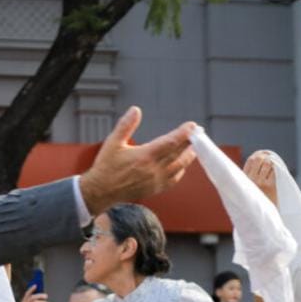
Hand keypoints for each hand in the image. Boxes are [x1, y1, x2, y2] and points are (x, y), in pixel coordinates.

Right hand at [80, 106, 196, 214]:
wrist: (101, 191)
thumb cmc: (106, 166)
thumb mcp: (113, 142)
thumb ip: (126, 125)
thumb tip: (136, 110)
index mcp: (145, 156)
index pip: (171, 142)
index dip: (184, 133)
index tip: (192, 126)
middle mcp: (154, 169)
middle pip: (179, 153)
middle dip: (190, 142)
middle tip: (198, 132)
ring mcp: (156, 180)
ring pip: (179, 167)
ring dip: (188, 156)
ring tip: (194, 147)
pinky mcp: (155, 189)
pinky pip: (174, 179)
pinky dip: (180, 170)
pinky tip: (182, 165)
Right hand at [243, 151, 277, 204]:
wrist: (262, 217)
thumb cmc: (256, 202)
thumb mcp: (249, 189)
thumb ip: (251, 176)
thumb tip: (260, 160)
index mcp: (244, 179)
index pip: (250, 160)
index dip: (257, 154)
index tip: (262, 153)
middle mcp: (250, 180)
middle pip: (258, 159)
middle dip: (265, 155)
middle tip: (270, 157)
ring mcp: (260, 183)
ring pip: (267, 163)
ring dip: (272, 162)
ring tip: (274, 164)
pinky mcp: (270, 186)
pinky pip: (274, 171)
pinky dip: (277, 168)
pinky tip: (278, 170)